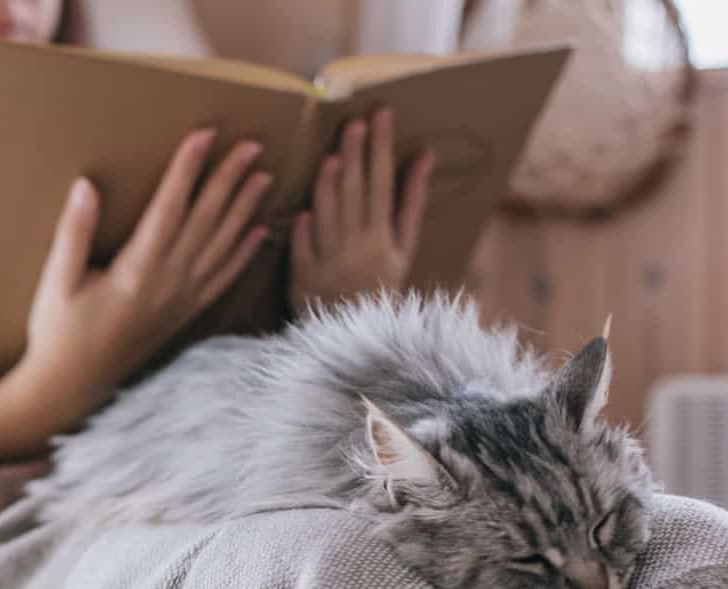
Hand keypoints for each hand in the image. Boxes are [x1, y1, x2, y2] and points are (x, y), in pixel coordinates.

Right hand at [0, 129, 270, 460]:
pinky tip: (260, 231)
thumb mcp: (56, 281)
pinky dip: (244, 254)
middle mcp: (167, 283)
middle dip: (229, 179)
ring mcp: (181, 301)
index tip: (204, 135)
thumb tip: (85, 185)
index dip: (187, 169)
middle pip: (206, 221)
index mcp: (136, 270)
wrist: (73, 387)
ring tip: (264, 176)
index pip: (169, 208)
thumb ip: (74, 233)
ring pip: (222, 246)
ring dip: (245, 209)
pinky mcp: (185, 316)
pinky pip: (223, 280)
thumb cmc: (59, 333)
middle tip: (252, 144)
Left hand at [289, 108, 435, 313]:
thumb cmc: (378, 283)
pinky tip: (304, 211)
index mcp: (382, 236)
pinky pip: (305, 253)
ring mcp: (329, 262)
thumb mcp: (403, 247)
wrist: (354, 333)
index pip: (381, 182)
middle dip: (356, 156)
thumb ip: (411, 201)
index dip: (381, 148)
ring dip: (330, 190)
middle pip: (356, 195)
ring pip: (329, 220)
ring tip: (333, 155)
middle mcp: (357, 246)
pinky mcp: (304, 278)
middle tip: (355, 121)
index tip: (381, 115)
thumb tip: (424, 156)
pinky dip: (305, 235)